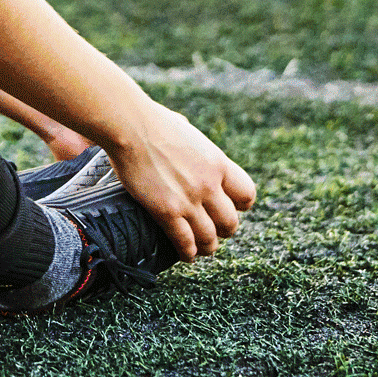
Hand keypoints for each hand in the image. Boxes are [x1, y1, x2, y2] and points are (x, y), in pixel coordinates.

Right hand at [105, 105, 256, 259]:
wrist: (131, 127)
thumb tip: (184, 130)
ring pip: (209, 238)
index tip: (230, 208)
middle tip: (216, 231)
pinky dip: (187, 252)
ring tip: (203, 249)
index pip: (247, 195)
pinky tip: (186, 255)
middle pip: (230, 222)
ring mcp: (189, 200)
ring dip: (207, 247)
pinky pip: (184, 241)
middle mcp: (209, 185)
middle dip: (224, 230)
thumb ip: (192, 142)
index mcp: (218, 164)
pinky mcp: (167, 211)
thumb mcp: (187, 129)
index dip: (240, 206)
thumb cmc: (153, 122)